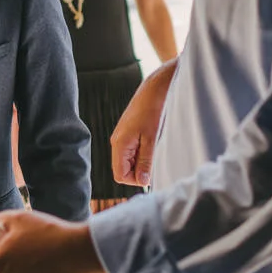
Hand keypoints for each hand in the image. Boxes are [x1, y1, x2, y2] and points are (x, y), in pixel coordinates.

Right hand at [110, 58, 177, 185]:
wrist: (153, 90)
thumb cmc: (152, 111)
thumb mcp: (151, 139)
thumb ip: (145, 162)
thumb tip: (142, 182)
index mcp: (119, 145)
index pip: (120, 176)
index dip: (135, 180)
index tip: (150, 172)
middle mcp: (117, 143)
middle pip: (123, 170)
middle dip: (138, 171)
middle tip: (154, 160)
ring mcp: (121, 138)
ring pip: (128, 162)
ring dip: (141, 162)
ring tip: (153, 149)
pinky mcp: (127, 134)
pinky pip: (131, 153)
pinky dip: (141, 154)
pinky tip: (151, 144)